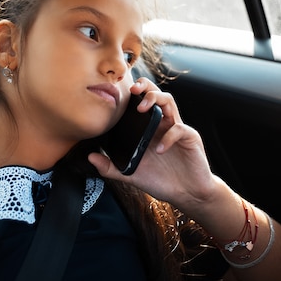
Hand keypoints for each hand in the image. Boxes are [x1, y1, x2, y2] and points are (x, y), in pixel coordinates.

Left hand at [88, 77, 217, 210]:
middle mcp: (163, 124)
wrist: (186, 194)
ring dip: (155, 99)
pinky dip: (168, 137)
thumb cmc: (162, 180)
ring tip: (142, 109)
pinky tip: (159, 149)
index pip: (142, 101)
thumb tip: (90, 157)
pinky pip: (179, 129)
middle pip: (156, 93)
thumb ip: (111, 167)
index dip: (133, 92)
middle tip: (132, 90)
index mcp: (150, 128)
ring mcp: (177, 129)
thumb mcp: (131, 174)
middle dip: (145, 86)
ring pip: (169, 101)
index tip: (117, 91)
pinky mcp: (190, 138)